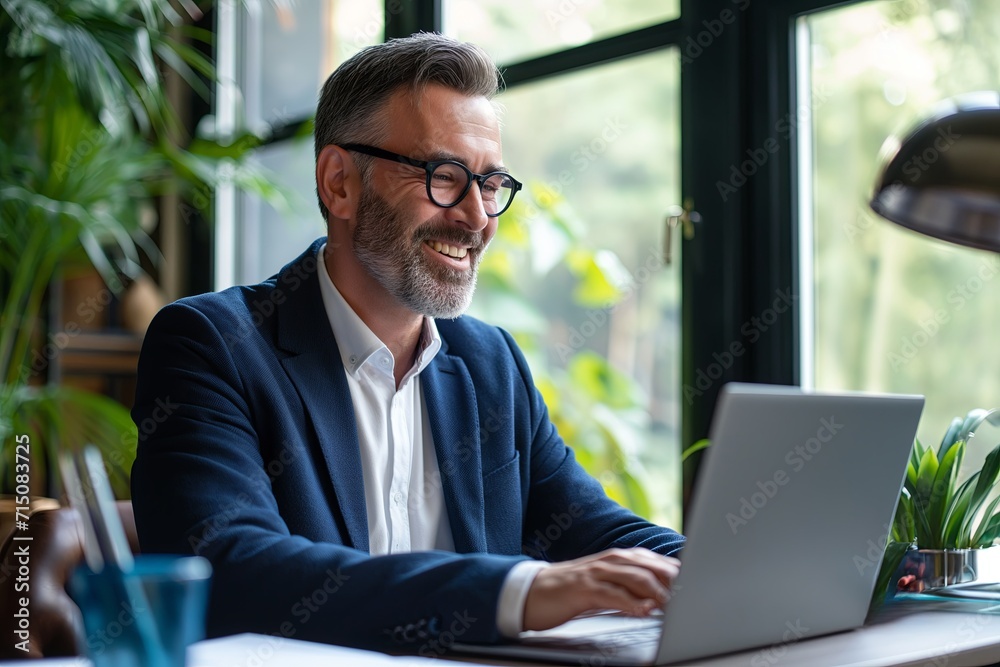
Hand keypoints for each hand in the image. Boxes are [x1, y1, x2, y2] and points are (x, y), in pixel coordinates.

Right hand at [522, 548, 680, 631]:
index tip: (694, 585)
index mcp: (615, 558)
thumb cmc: (570, 590)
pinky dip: (630, 603)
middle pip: (649, 566)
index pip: (653, 560)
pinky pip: (611, 594)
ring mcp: (595, 573)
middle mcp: (608, 561)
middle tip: (689, 596)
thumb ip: (628, 585)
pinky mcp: (583, 589)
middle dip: (671, 581)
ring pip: (634, 577)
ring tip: (672, 605)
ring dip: (656, 592)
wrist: (531, 592)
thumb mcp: (603, 583)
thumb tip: (658, 596)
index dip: (674, 572)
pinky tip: (643, 611)